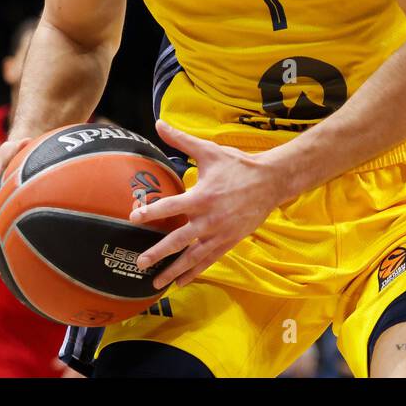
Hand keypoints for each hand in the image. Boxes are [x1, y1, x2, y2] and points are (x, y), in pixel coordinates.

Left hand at [130, 119, 284, 289]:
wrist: (271, 181)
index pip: (171, 206)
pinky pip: (209, 260)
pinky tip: (180, 282)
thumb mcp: (210, 151)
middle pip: (179, 239)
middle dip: (158, 252)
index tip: (134, 218)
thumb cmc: (238, 165)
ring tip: (155, 282)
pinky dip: (194, 272)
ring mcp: (220, 233)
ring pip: (193, 256)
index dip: (151, 212)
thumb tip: (159, 123)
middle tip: (139, 262)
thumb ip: (182, 140)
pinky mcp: (230, 241)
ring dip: (173, 269)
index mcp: (202, 196)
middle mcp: (210, 219)